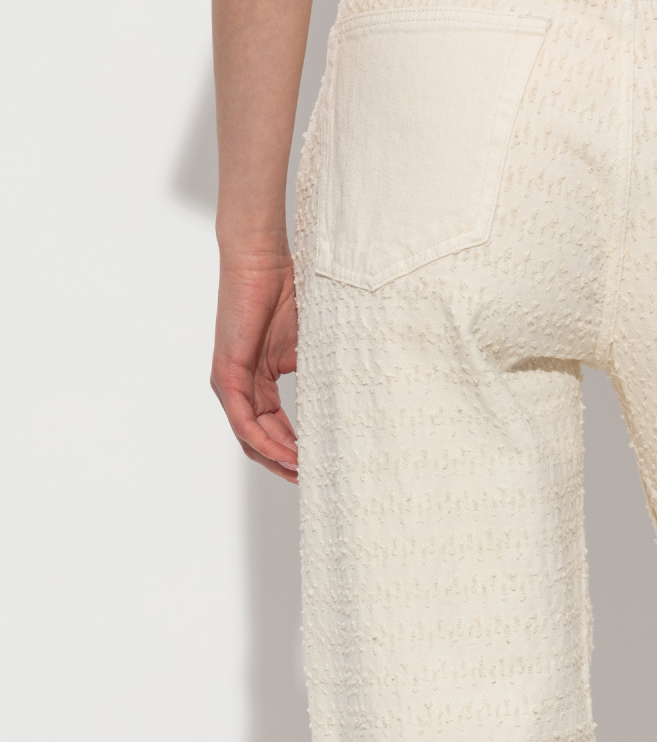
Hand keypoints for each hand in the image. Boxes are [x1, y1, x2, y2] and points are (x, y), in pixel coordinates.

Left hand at [211, 253, 298, 482]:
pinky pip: (243, 422)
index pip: (274, 428)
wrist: (261, 259)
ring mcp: (230, 382)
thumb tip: (345, 404)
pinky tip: (287, 454)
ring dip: (277, 460)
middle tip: (314, 482)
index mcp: (258, 381)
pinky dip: (264, 442)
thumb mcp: (307, 345)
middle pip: (260, 441)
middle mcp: (240, 386)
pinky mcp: (226, 374)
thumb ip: (317, 376)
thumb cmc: (285, 291)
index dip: (296, 451)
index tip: (321, 467)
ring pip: (250, 438)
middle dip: (286, 464)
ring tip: (304, 475)